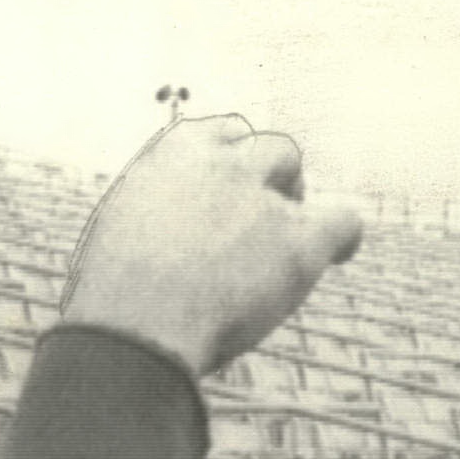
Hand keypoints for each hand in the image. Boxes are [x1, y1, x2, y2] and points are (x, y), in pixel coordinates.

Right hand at [59, 113, 362, 380]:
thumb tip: (172, 237)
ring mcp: (263, 198)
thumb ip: (158, 217)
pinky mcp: (298, 241)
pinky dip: (342, 237)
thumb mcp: (123, 234)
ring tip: (286, 239)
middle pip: (268, 148)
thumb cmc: (117, 296)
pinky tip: (340, 256)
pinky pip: (341, 222)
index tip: (234, 183)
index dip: (235, 159)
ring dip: (293, 198)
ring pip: (294, 169)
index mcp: (174, 156)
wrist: (137, 325)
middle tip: (264, 217)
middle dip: (270, 176)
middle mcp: (223, 164)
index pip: (222, 133)